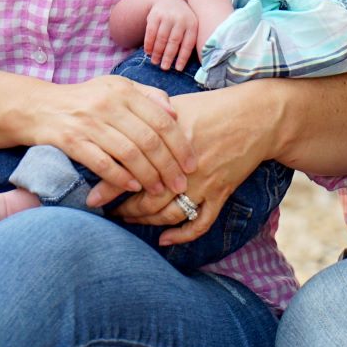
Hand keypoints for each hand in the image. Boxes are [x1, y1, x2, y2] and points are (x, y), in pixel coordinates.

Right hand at [30, 76, 194, 197]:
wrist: (39, 107)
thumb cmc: (85, 100)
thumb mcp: (116, 88)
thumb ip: (147, 96)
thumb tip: (175, 113)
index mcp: (123, 91)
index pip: (161, 120)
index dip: (180, 144)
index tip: (192, 163)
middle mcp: (108, 105)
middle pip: (148, 140)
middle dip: (169, 166)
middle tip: (180, 185)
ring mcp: (88, 122)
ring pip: (128, 153)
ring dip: (148, 175)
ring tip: (159, 190)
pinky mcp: (71, 140)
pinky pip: (101, 162)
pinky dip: (119, 177)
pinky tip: (132, 188)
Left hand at [95, 85, 266, 244]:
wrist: (255, 117)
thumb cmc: (212, 108)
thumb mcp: (175, 107)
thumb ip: (146, 116)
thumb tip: (114, 122)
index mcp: (167, 143)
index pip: (130, 170)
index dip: (108, 187)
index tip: (91, 198)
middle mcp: (182, 167)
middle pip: (145, 199)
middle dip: (123, 210)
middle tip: (106, 212)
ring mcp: (203, 183)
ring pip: (167, 214)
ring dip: (146, 223)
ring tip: (129, 221)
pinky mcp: (220, 194)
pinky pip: (199, 223)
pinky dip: (182, 235)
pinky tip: (165, 239)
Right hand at [143, 0, 198, 71]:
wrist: (169, 0)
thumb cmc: (182, 20)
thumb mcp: (190, 26)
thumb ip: (189, 40)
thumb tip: (187, 64)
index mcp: (192, 24)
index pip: (188, 44)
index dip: (183, 57)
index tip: (178, 69)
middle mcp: (180, 19)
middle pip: (173, 41)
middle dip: (168, 56)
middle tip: (164, 68)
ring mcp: (167, 16)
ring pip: (161, 37)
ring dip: (157, 52)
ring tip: (155, 62)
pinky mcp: (155, 15)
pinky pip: (150, 32)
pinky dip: (148, 43)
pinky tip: (148, 52)